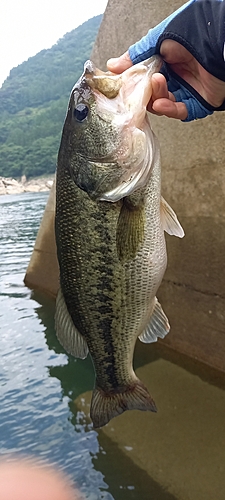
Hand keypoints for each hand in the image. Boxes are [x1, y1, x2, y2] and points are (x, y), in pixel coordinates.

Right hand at [107, 40, 224, 119]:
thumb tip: (113, 66)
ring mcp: (187, 90)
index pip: (145, 79)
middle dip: (145, 92)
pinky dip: (169, 109)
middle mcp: (177, 77)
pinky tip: (161, 104)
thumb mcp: (157, 40)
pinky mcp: (198, 102)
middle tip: (140, 86)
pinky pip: (180, 111)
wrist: (216, 41)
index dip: (134, 83)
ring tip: (157, 84)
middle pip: (153, 94)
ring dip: (157, 98)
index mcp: (167, 61)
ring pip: (164, 104)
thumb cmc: (192, 33)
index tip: (123, 84)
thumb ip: (135, 55)